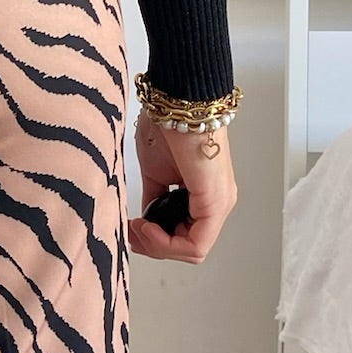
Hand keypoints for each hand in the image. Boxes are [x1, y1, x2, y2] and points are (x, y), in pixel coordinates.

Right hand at [127, 110, 236, 263]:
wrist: (176, 103)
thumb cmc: (167, 126)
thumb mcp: (155, 173)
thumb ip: (154, 198)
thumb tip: (145, 217)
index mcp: (205, 195)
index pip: (183, 236)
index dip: (154, 240)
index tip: (132, 226)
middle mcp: (217, 202)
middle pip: (187, 248)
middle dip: (153, 246)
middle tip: (132, 231)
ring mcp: (220, 204)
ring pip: (192, 250)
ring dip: (158, 245)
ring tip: (138, 228)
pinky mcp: (216, 202)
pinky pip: (195, 244)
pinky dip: (166, 243)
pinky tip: (146, 226)